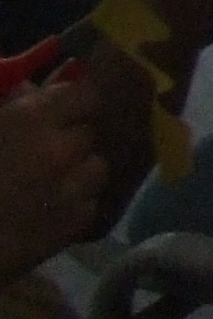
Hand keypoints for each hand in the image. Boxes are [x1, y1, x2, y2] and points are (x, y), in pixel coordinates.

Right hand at [0, 77, 111, 281]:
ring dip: (78, 171)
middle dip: (69, 137)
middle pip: (88, 134)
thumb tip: (29, 88)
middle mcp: (60, 151)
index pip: (84, 95)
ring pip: (96, 170)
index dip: (73, 100)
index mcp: (31, 120)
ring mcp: (68, 192)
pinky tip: (47, 209)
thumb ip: (5, 104)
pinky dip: (74, 205)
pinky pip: (89, 206)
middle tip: (43, 149)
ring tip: (49, 180)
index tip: (60, 107)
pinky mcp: (68, 230)